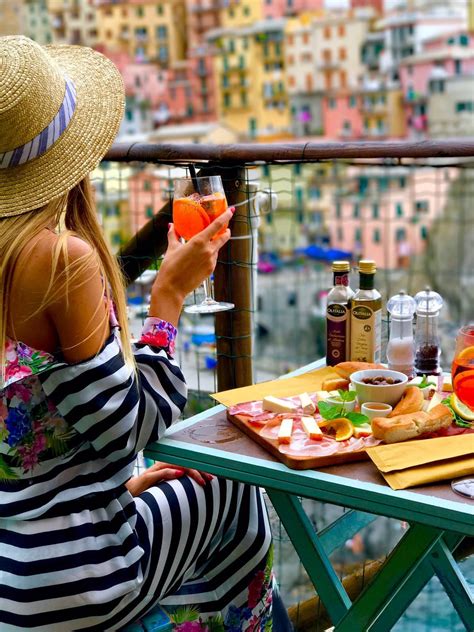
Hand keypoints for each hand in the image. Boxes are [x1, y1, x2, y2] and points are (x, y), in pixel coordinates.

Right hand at [125, 461, 213, 495]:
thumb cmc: (144, 494)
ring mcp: (154, 471)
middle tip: (210, 479)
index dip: (199, 470)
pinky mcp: (146, 478)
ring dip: (190, 472)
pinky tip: (181, 474)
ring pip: (175, 466)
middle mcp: (161, 467)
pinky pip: (160, 472)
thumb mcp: (163, 491)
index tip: (211, 478)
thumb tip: (191, 490)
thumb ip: (174, 487)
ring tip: (202, 479)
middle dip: (199, 470)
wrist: (123, 496)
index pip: (185, 466)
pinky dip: (171, 472)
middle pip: (184, 464)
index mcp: (166, 470)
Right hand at [148, 208, 232, 325]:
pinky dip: (210, 255)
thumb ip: (173, 235)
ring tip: (204, 246)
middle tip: (225, 228)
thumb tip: (171, 226)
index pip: (217, 225)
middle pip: (223, 237)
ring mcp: (211, 261)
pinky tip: (200, 258)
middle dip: (226, 231)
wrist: (172, 288)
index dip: (225, 216)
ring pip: (217, 248)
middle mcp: (208, 250)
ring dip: (214, 245)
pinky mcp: (211, 270)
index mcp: (199, 241)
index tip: (231, 211)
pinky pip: (213, 258)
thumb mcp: (171, 248)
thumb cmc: (170, 267)